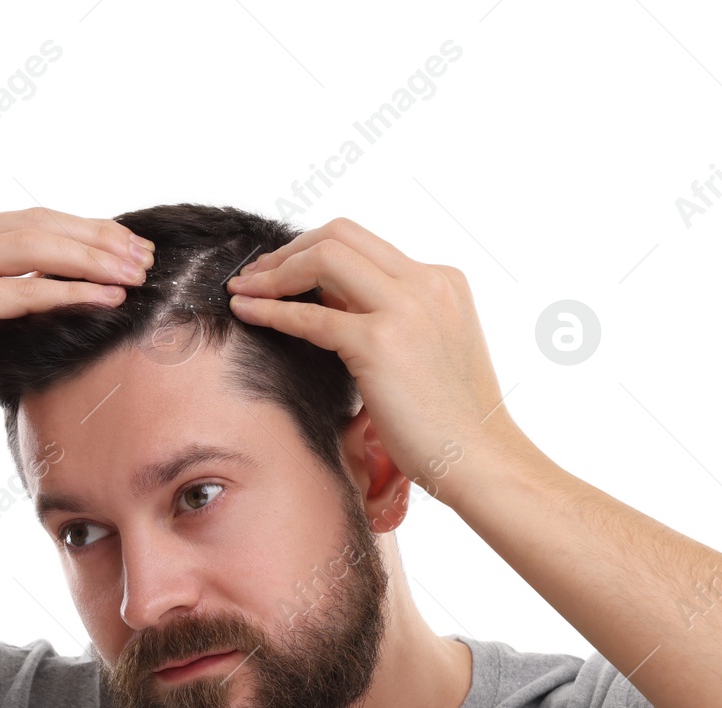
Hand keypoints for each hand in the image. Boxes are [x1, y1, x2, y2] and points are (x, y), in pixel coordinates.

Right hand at [0, 207, 154, 451]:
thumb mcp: (2, 320)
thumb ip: (33, 287)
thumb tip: (107, 266)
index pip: (32, 220)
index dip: (88, 228)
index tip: (135, 246)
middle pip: (36, 226)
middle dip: (98, 240)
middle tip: (145, 258)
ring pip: (32, 249)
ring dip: (92, 260)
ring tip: (134, 275)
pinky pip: (23, 292)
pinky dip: (70, 293)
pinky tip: (107, 299)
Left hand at [224, 216, 525, 498]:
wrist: (480, 458)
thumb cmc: (451, 421)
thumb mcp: (426, 350)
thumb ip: (387, 318)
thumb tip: (329, 303)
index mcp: (442, 280)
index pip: (363, 243)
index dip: (312, 251)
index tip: (279, 272)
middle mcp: (427, 282)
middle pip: (339, 235)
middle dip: (286, 251)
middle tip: (253, 276)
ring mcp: (406, 307)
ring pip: (323, 257)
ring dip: (273, 272)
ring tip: (241, 289)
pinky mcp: (380, 342)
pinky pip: (310, 314)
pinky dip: (271, 309)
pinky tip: (246, 312)